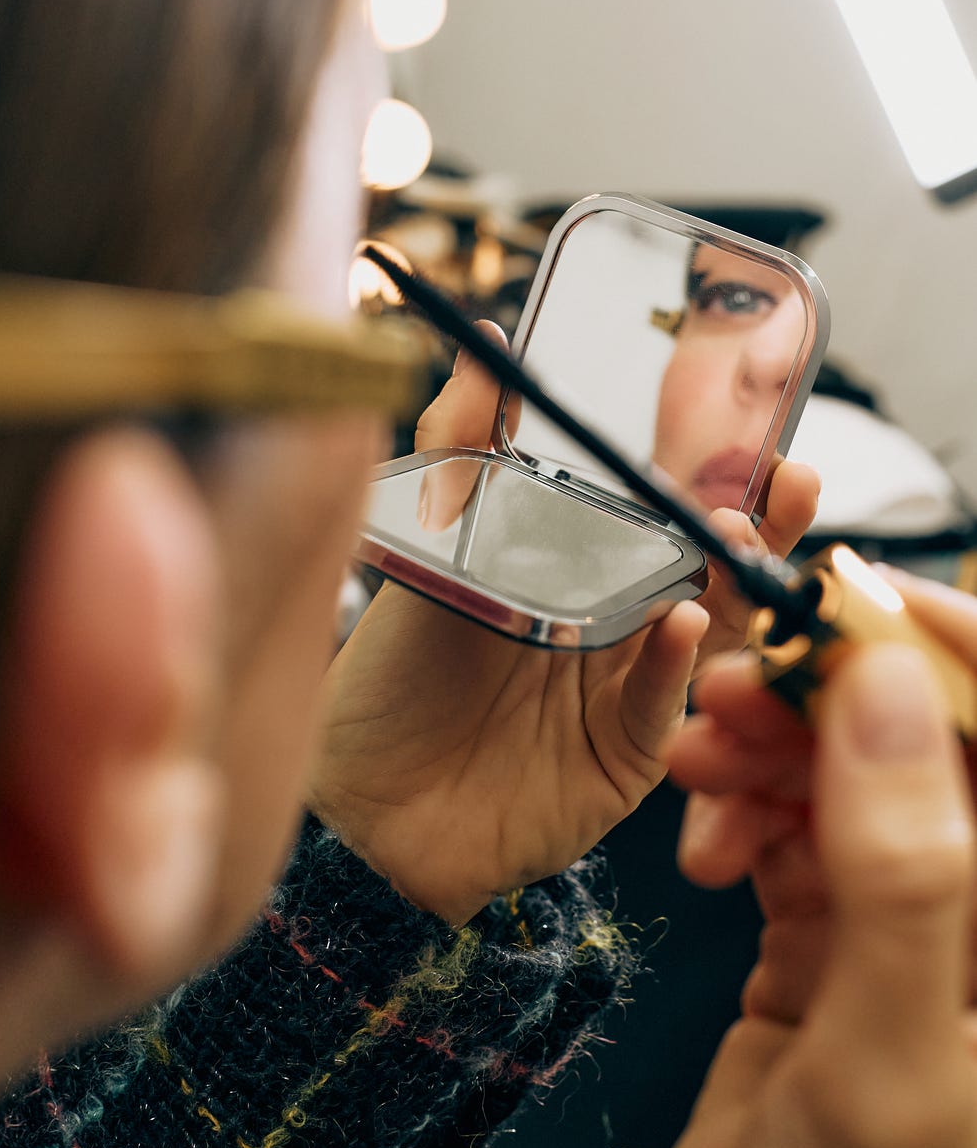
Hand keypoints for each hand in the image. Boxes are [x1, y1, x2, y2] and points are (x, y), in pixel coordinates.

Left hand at [309, 341, 817, 924]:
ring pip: (706, 633)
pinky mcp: (627, 759)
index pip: (668, 516)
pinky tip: (679, 622)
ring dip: (730, 586)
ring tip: (736, 541)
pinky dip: (675, 664)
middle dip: (757, 526)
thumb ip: (461, 445)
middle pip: (710, 570)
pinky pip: (662, 704)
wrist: (362, 806)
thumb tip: (483, 341)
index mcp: (580, 574)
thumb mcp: (429, 547)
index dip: (720, 480)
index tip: (759, 436)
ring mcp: (626, 696)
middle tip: (784, 484)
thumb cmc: (391, 680)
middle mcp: (616, 630)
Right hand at [670, 569, 976, 1022]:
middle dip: (819, 704)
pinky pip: (785, 843)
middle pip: (909, 752)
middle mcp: (962, 911)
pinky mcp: (820, 948)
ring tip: (689, 770)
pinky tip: (702, 851)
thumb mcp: (883, 1061)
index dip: (940, 650)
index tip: (846, 597)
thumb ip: (901, 875)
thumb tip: (889, 687)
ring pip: (837, 788)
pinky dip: (735, 825)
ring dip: (760, 762)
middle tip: (723, 694)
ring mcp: (891, 930)